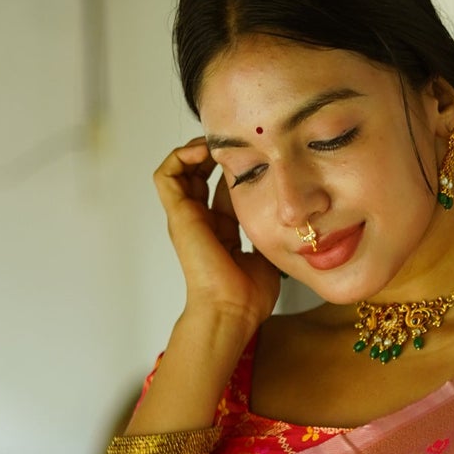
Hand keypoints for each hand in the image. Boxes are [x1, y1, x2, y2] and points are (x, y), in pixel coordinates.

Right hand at [154, 139, 279, 328]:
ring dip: (194, 151)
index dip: (235, 171)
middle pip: (198, 176)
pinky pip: (166, 176)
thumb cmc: (248, 296)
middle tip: (233, 145)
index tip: (255, 156)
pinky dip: (180, 157)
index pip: (222, 191)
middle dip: (213, 155)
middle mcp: (200, 222)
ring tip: (216, 143)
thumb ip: (271, 235)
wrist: (232, 309)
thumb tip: (287, 220)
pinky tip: (204, 151)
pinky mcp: (178, 215)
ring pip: (178, 171)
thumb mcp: (268, 255)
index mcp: (220, 232)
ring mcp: (187, 218)